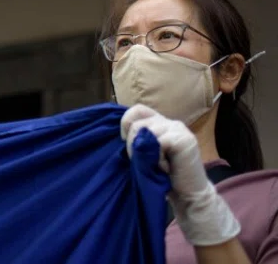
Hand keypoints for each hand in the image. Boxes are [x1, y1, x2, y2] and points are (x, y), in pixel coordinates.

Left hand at [121, 104, 240, 245]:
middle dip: (131, 143)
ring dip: (143, 151)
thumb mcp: (146, 154)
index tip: (124, 143)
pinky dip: (157, 158)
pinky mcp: (185, 140)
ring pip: (147, 130)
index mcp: (160, 123)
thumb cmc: (164, 177)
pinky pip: (159, 142)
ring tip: (153, 166)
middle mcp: (170, 123)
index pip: (137, 110)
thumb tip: (117, 135)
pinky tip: (164, 168)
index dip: (126, 123)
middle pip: (138, 122)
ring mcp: (179, 130)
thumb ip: (137, 141)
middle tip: (140, 161)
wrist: (190, 196)